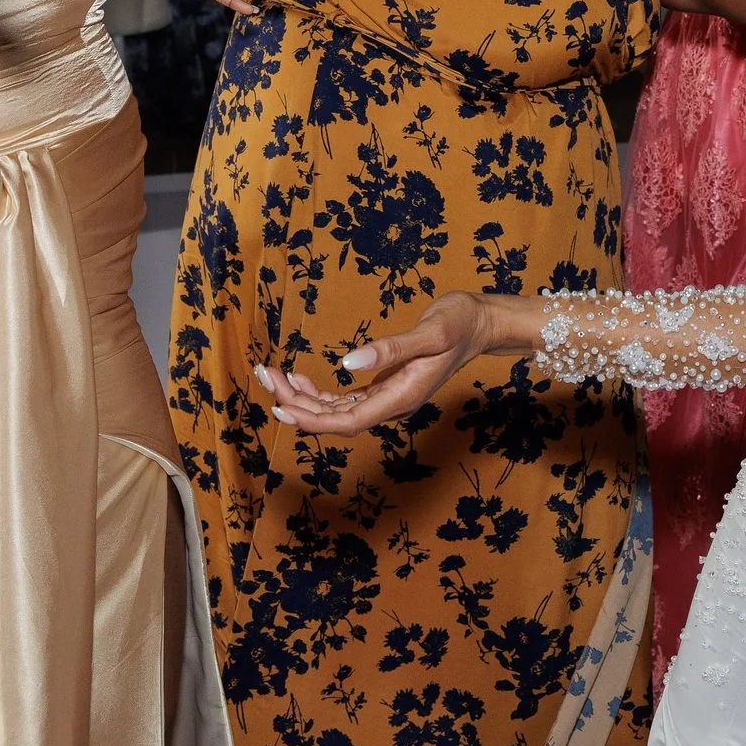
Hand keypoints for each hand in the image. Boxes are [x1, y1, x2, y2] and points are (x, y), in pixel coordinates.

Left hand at [255, 291, 502, 434]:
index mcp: (402, 398)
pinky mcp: (385, 386)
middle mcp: (392, 405)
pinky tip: (300, 379)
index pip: (349, 421)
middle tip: (265, 378)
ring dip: (303, 398)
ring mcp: (387, 398)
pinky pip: (345, 400)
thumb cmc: (460, 324)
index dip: (313, 419)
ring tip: (273, 377)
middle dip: (297, 403)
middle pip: (335, 418)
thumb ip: (391, 349)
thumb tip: (348, 364)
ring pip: (336, 410)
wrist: (480, 323)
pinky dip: (319, 393)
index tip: (281, 408)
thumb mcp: (431, 333)